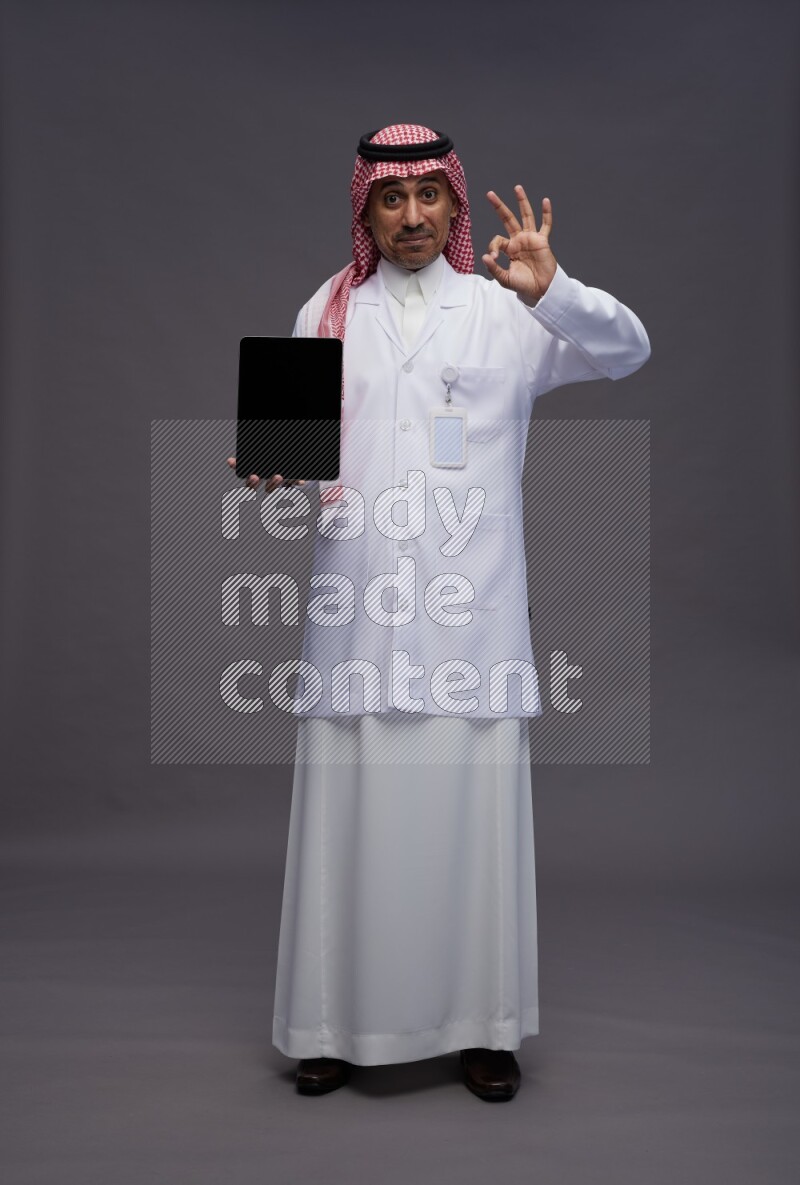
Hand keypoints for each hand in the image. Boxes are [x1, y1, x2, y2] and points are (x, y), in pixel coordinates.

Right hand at [226, 457, 304, 491]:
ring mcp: (275, 484)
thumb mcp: (267, 450)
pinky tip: (299, 480)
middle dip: (251, 483)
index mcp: (254, 469)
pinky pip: (292, 486)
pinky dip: (296, 482)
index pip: (240, 468)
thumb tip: (238, 455)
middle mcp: (261, 478)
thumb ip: (259, 449)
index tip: (231, 461)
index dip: (235, 466)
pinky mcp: (289, 484)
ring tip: (279, 476)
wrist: (296, 459)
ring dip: (273, 484)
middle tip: (255, 477)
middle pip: (250, 486)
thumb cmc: (278, 454)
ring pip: (270, 490)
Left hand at [482, 185, 556, 305]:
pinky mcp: (542, 241)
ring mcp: (531, 239)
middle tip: (490, 194)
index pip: (497, 240)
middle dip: (499, 206)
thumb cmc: (523, 285)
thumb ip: (494, 268)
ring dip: (522, 202)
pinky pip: (546, 225)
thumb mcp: (504, 279)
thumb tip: (485, 256)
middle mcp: (519, 240)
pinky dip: (546, 213)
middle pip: (508, 219)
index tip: (493, 258)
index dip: (492, 247)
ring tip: (517, 188)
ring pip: (526, 216)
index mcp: (508, 249)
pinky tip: (545, 201)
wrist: (540, 290)